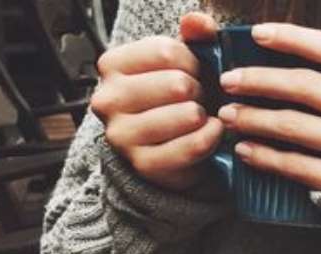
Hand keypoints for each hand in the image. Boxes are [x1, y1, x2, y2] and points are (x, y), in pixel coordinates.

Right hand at [90, 13, 224, 191]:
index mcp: (111, 65)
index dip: (193, 61)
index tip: (193, 72)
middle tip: (198, 98)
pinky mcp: (144, 164)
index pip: (166, 51)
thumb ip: (194, 36)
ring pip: (187, 115)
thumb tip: (197, 22)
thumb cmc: (173, 98)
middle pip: (177, 84)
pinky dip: (212, 137)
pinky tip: (212, 131)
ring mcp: (122, 135)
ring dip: (205, 115)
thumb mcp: (182, 62)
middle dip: (200, 90)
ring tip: (200, 116)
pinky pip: (194, 145)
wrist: (167, 147)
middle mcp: (108, 99)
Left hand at [214, 5, 320, 191]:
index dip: (293, 38)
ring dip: (255, 118)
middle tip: (228, 79)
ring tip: (228, 114)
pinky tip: (245, 150)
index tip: (257, 35)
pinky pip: (298, 167)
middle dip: (260, 80)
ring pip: (295, 127)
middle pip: (306, 87)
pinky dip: (267, 157)